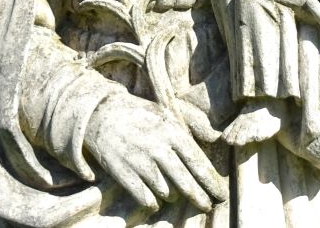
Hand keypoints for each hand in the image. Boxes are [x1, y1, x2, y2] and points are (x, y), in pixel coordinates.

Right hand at [84, 94, 226, 211]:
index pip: (198, 163)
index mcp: (172, 132)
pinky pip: (146, 198)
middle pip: (186, 183)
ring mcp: (140, 162)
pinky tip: (156, 199)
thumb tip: (215, 137)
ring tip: (176, 196)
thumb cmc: (139, 114)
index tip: (220, 194)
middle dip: (200, 198)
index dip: (211, 183)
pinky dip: (153, 202)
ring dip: (174, 197)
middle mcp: (158, 148)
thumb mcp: (167, 112)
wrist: (100, 113)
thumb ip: (192, 124)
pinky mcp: (123, 173)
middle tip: (207, 206)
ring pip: (167, 192)